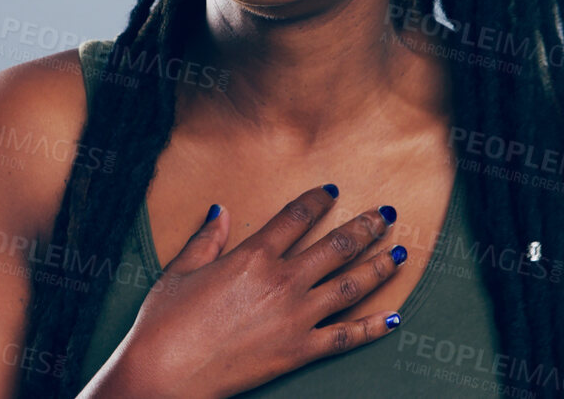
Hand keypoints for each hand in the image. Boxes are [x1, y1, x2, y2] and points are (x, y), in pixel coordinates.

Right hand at [85, 184, 407, 398]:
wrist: (165, 372)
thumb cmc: (165, 322)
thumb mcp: (179, 270)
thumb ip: (206, 238)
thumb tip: (220, 210)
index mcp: (253, 255)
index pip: (296, 217)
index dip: (317, 200)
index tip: (332, 191)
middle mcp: (283, 280)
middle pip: (336, 245)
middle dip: (366, 227)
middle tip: (386, 214)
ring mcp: (296, 317)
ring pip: (351, 285)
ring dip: (379, 266)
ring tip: (399, 254)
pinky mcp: (300, 351)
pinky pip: (346, 336)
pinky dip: (373, 327)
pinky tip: (393, 317)